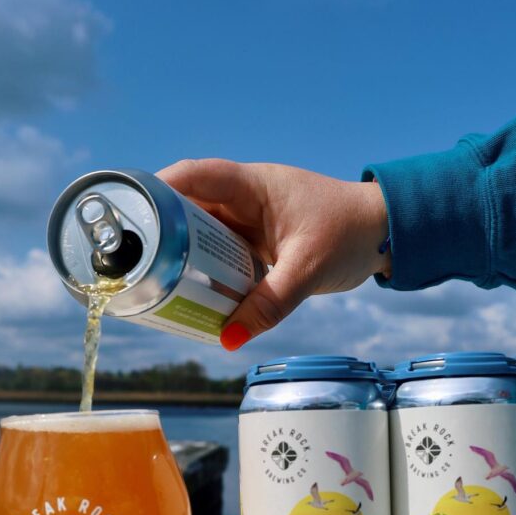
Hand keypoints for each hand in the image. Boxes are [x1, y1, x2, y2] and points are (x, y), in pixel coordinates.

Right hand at [155, 159, 390, 349]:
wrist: (384, 234)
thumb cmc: (350, 235)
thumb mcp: (307, 271)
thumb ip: (268, 305)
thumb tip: (228, 338)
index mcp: (255, 187)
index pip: (197, 175)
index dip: (160, 189)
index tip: (131, 212)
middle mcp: (247, 198)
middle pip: (190, 205)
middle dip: (162, 230)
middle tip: (134, 260)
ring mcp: (251, 219)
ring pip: (204, 232)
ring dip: (183, 253)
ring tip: (154, 280)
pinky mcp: (258, 241)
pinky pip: (222, 252)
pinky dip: (207, 268)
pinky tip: (193, 292)